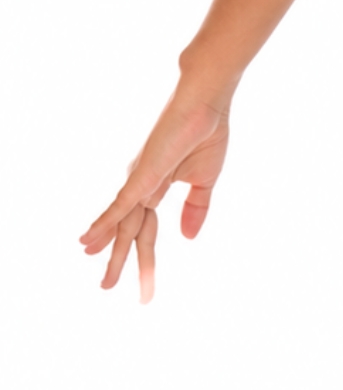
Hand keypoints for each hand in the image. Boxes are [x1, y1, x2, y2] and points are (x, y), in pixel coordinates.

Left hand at [79, 81, 230, 302]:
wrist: (206, 100)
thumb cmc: (206, 132)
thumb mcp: (205, 182)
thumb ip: (196, 209)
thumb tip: (188, 238)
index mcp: (155, 187)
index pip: (147, 230)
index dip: (146, 258)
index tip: (145, 286)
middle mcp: (140, 185)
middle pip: (130, 233)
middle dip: (121, 263)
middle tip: (107, 288)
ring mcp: (138, 179)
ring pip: (122, 227)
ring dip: (114, 256)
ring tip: (105, 284)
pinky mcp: (141, 173)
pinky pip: (120, 206)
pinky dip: (103, 224)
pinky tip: (88, 242)